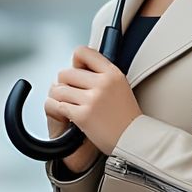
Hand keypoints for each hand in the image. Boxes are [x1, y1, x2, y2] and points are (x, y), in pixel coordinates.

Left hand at [44, 45, 142, 165]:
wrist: (133, 139)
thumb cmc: (125, 116)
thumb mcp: (120, 86)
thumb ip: (102, 74)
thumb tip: (78, 66)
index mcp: (112, 73)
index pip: (83, 52)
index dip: (75, 62)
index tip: (77, 71)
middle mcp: (103, 83)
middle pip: (66, 72)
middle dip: (65, 83)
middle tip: (72, 93)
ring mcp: (92, 99)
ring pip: (59, 90)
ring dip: (61, 98)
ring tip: (70, 104)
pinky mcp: (83, 116)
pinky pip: (59, 106)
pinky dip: (61, 110)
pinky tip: (70, 115)